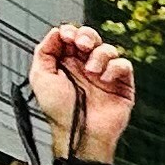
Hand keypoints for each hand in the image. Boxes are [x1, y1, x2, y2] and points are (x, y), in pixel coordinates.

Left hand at [31, 25, 135, 161]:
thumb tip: (56, 31)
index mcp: (66, 64)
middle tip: (81, 45)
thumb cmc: (59, 112)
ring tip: (92, 71)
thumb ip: (44, 50)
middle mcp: (85, 67)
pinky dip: (115, 67)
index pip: (71, 37)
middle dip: (86, 36)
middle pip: (90, 37)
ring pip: (108, 48)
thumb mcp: (40, 77)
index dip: (70, 32)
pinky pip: (124, 64)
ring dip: (99, 54)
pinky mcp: (121, 85)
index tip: (66, 37)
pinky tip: (105, 79)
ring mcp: (104, 75)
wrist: (79, 133)